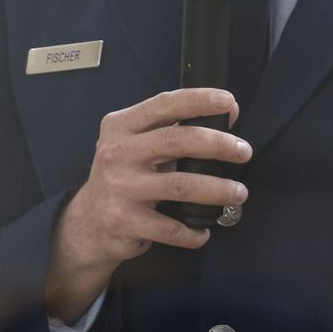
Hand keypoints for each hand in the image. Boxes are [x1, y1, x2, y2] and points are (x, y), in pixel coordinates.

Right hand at [43, 88, 250, 320]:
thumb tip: (225, 114)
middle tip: (244, 152)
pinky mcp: (124, 221)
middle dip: (219, 144)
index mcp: (121, 125)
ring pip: (181, 185)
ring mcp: (120, 188)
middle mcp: (117, 153)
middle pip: (178, 141)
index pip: (165, 104)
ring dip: (217, 189)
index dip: (200, 100)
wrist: (88, 222)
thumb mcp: (135, 144)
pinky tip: (204, 231)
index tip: (229, 102)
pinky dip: (193, 231)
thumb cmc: (124, 176)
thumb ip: (171, 129)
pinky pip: (170, 227)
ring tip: (238, 192)